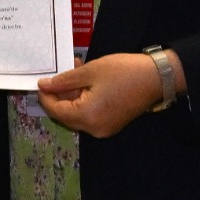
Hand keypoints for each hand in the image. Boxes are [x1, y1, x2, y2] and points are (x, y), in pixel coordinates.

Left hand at [36, 50, 180, 138]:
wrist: (158, 78)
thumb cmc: (123, 72)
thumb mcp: (90, 71)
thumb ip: (64, 81)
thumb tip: (44, 86)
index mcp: (87, 117)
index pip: (55, 110)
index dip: (45, 96)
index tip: (41, 81)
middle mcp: (93, 129)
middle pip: (65, 115)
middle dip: (59, 95)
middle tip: (61, 72)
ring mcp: (104, 129)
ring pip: (77, 114)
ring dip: (72, 95)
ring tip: (75, 71)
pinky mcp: (111, 124)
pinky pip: (90, 115)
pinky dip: (84, 100)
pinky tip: (86, 82)